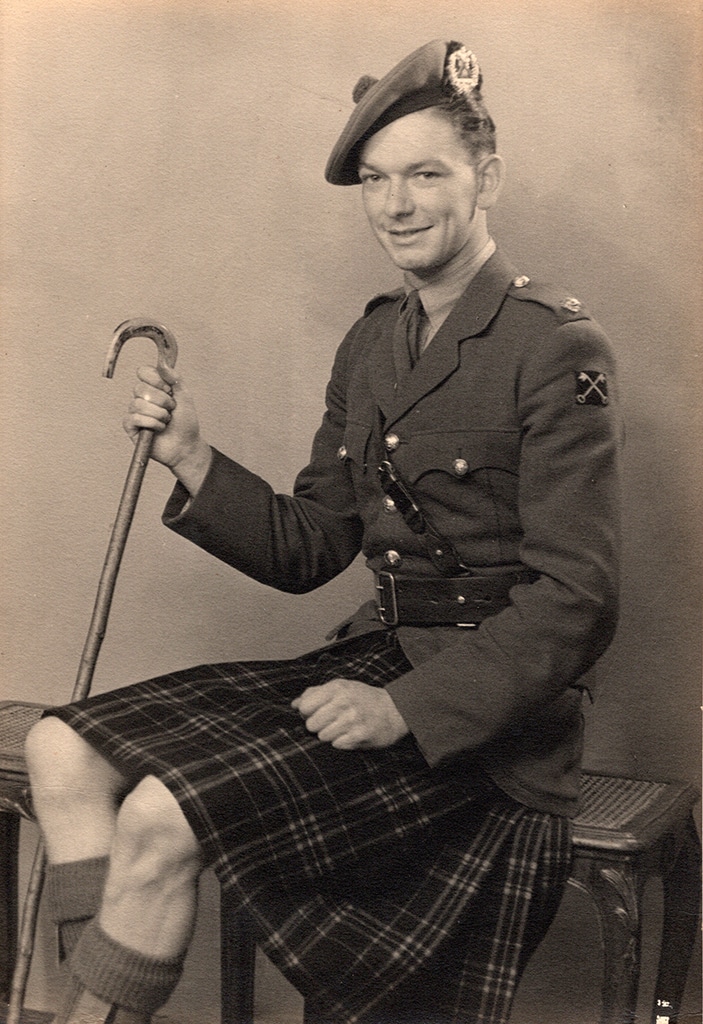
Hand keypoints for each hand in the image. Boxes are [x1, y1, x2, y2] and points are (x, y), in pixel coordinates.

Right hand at [123, 365, 211, 494]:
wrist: (186, 446)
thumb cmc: (185, 423)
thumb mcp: (185, 397)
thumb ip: (175, 379)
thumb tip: (164, 364)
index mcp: (154, 387)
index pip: (143, 372)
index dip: (156, 380)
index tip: (169, 390)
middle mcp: (142, 397)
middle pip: (140, 388)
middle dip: (162, 401)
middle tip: (171, 410)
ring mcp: (135, 412)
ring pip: (138, 404)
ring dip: (159, 414)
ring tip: (166, 421)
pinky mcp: (131, 427)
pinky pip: (134, 418)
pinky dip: (152, 424)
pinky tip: (159, 429)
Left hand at [292, 679, 408, 749]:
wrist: (395, 710)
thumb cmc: (363, 699)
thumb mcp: (341, 688)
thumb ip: (316, 693)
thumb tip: (294, 704)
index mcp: (337, 688)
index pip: (305, 706)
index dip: (307, 713)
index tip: (316, 713)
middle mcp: (344, 702)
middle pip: (311, 724)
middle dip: (318, 726)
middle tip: (332, 722)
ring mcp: (353, 719)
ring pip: (323, 736)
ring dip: (331, 735)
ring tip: (343, 728)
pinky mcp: (360, 735)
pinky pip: (337, 745)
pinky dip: (342, 743)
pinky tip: (351, 735)